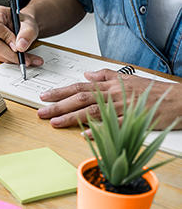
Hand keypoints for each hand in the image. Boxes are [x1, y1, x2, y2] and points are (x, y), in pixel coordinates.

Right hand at [0, 5, 43, 65]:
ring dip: (12, 58)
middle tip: (26, 59)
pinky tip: (20, 57)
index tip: (18, 46)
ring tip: (28, 59)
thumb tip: (20, 47)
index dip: (6, 38)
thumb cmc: (23, 22)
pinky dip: (10, 59)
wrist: (22, 27)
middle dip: (11, 54)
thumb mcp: (30, 25)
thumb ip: (27, 34)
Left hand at [37, 69, 181, 129]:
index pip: (80, 87)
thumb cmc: (152, 91)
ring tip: (55, 123)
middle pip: (81, 99)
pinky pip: (113, 125)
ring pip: (92, 111)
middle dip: (59, 105)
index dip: (60, 92)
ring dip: (71, 117)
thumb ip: (105, 76)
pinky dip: (98, 129)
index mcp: (110, 86)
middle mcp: (113, 95)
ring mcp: (123, 107)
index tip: (44, 97)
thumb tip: (86, 74)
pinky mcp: (133, 120)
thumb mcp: (127, 78)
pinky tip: (84, 133)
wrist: (178, 99)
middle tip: (41, 111)